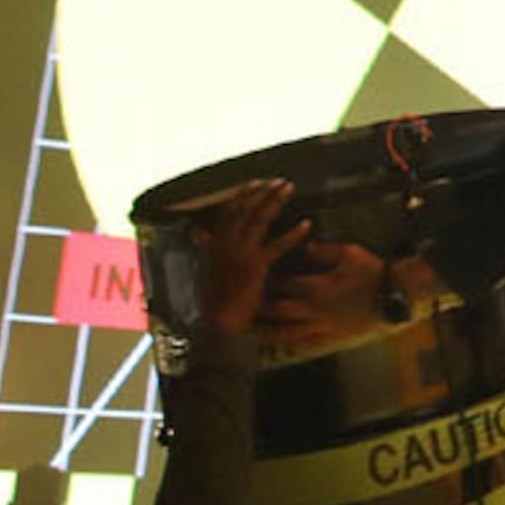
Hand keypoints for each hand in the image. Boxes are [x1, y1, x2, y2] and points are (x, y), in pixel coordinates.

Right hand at [191, 180, 307, 341]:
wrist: (217, 322)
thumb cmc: (213, 297)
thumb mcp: (205, 267)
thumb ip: (206, 247)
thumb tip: (198, 232)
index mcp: (213, 244)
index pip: (228, 211)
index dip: (243, 195)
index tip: (255, 183)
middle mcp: (225, 244)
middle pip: (245, 209)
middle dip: (262, 192)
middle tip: (278, 181)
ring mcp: (240, 253)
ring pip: (258, 219)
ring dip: (274, 201)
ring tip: (288, 188)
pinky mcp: (255, 266)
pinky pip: (277, 245)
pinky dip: (293, 234)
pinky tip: (306, 224)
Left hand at [263, 241, 390, 351]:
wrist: (394, 295)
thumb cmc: (372, 271)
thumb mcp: (349, 253)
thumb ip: (323, 251)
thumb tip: (305, 247)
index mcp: (314, 286)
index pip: (282, 284)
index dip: (267, 280)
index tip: (257, 276)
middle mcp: (311, 308)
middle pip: (277, 310)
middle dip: (260, 307)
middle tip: (247, 305)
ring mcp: (321, 324)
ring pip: (287, 332)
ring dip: (268, 332)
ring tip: (253, 333)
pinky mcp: (331, 334)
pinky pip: (307, 342)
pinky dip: (292, 344)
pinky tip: (283, 346)